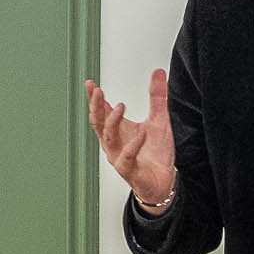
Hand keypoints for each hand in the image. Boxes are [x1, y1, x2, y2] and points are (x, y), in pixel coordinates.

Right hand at [84, 71, 177, 209]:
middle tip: (97, 91)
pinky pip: (127, 157)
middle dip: (96, 106)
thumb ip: (157, 97)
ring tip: (121, 106)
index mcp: (117, 130)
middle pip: (98, 123)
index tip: (90, 83)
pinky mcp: (129, 170)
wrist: (163, 181)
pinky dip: (134, 144)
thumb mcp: (159, 119)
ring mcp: (119, 157)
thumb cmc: (156, 153)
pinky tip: (141, 133)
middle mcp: (113, 143)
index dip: (95, 98)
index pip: (101, 111)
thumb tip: (159, 72)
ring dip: (113, 121)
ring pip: (109, 138)